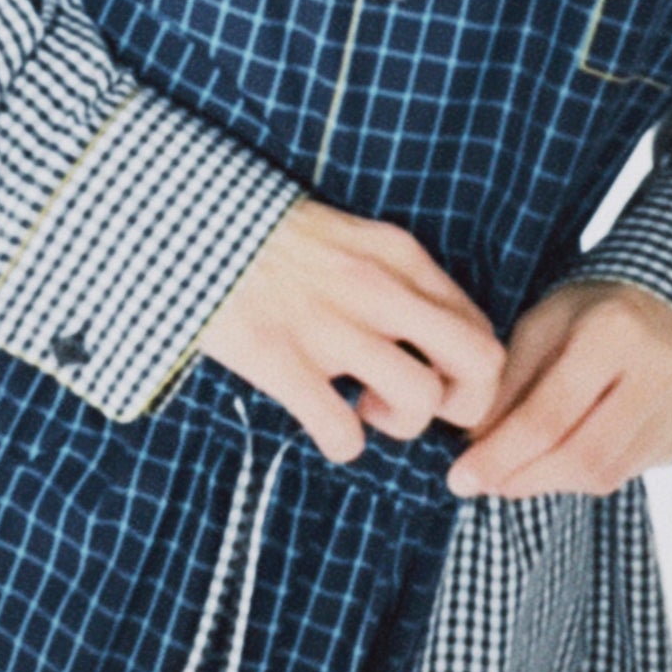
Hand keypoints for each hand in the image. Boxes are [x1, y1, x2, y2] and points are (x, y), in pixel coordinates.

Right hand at [196, 196, 505, 465]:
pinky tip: (325, 424)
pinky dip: (344, 445)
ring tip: (364, 408)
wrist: (189, 226)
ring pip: (420, 400)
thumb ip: (398, 281)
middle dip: (461, 405)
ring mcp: (330, 324)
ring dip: (400, 424)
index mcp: (398, 255)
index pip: (482, 328)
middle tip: (420, 406)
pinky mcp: (281, 358)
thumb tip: (435, 342)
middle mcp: (377, 288)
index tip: (437, 382)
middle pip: (477, 364)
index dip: (472, 375)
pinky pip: (344, 433)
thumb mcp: (353, 240)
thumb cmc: (273, 243)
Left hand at [445, 278, 671, 499]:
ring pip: (609, 474)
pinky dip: (588, 474)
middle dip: (524, 479)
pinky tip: (566, 458)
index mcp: (614, 330)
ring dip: (552, 481)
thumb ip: (508, 386)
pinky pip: (633, 471)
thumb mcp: (540, 327)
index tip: (461, 478)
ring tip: (519, 470)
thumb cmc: (594, 313)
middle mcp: (662, 370)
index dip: (501, 455)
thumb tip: (474, 449)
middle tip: (485, 484)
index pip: (550, 415)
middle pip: (583, 457)